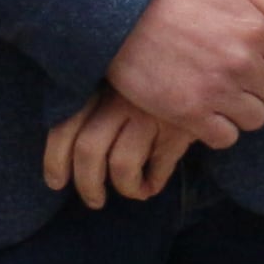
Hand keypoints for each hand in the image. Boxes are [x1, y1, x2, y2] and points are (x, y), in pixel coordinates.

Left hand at [39, 87, 189, 208]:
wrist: (208, 64)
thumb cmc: (159, 74)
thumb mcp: (124, 78)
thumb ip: (100, 101)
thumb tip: (69, 152)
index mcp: (103, 84)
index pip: (65, 128)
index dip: (55, 161)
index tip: (56, 182)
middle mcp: (123, 98)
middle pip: (88, 151)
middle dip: (87, 185)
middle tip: (94, 199)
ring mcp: (152, 112)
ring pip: (122, 166)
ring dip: (125, 188)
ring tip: (132, 191)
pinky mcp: (181, 127)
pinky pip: (158, 168)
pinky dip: (152, 183)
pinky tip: (153, 183)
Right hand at [107, 0, 263, 144]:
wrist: (123, 19)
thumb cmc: (179, 0)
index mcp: (257, 30)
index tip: (259, 62)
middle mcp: (242, 62)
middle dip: (262, 88)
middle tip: (238, 80)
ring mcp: (217, 90)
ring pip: (256, 119)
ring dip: (243, 111)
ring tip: (223, 98)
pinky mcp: (190, 113)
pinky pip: (226, 138)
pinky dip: (220, 131)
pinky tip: (207, 115)